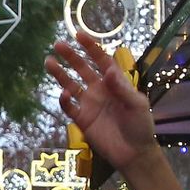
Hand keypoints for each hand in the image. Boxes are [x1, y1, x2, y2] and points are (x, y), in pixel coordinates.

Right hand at [46, 32, 158, 172]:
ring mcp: (89, 104)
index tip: (79, 35)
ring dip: (60, 74)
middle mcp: (99, 90)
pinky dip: (64, 100)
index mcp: (114, 83)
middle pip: (82, 69)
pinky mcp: (82, 120)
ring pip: (70, 85)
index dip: (91, 47)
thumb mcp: (137, 105)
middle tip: (58, 44)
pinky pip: (69, 107)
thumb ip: (122, 88)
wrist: (134, 154)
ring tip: (49, 61)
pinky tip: (63, 94)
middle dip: (71, 56)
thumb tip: (109, 71)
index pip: (101, 60)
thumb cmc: (140, 126)